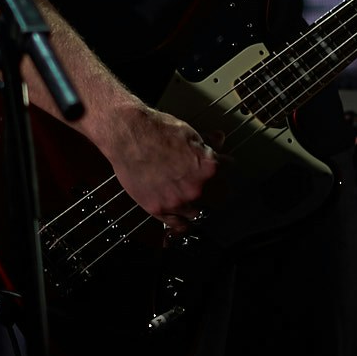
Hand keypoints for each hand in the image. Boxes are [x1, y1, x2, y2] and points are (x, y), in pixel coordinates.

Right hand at [93, 100, 217, 229]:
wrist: (128, 134)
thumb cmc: (156, 130)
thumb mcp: (188, 132)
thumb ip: (206, 143)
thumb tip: (219, 139)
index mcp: (208, 168)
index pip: (228, 170)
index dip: (223, 166)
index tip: (221, 166)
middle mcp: (196, 188)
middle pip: (218, 197)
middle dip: (215, 189)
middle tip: (209, 185)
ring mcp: (178, 202)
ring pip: (199, 213)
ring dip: (200, 207)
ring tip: (196, 202)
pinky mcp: (159, 209)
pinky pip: (178, 225)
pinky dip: (183, 224)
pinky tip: (185, 222)